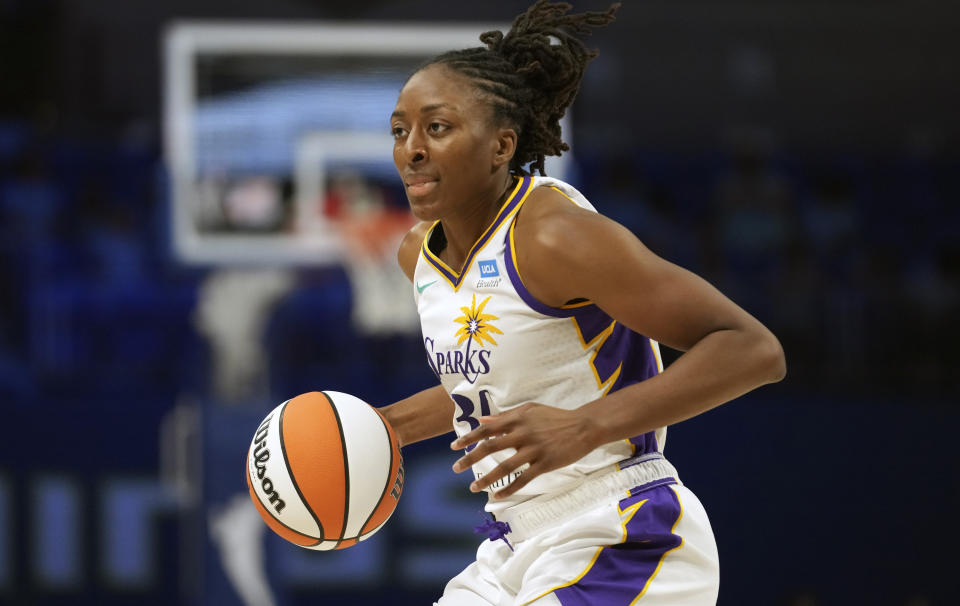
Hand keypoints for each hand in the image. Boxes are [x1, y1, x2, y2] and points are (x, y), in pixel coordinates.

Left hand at [450, 402, 599, 499]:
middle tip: (455, 468)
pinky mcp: (545, 463)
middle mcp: (522, 433)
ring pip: (505, 467)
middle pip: (490, 447)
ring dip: (487, 479)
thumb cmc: (555, 417)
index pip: (487, 429)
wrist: (583, 426)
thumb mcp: (530, 410)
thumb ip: (506, 416)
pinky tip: (498, 496)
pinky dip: (509, 488)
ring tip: (473, 488)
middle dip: (470, 458)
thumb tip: (483, 421)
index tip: (454, 447)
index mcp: (517, 420)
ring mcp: (534, 449)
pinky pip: (523, 478)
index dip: (468, 438)